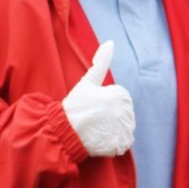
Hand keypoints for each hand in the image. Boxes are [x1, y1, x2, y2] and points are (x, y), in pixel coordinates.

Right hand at [62, 41, 134, 156]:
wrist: (63, 130)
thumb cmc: (75, 105)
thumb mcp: (88, 82)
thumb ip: (101, 62)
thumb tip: (110, 42)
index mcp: (121, 95)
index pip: (122, 102)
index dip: (107, 105)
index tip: (94, 107)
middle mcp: (125, 111)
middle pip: (125, 116)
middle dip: (111, 119)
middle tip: (93, 119)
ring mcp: (123, 129)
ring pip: (124, 130)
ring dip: (112, 132)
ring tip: (96, 129)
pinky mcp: (120, 144)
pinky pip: (123, 145)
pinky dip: (113, 145)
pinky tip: (99, 140)